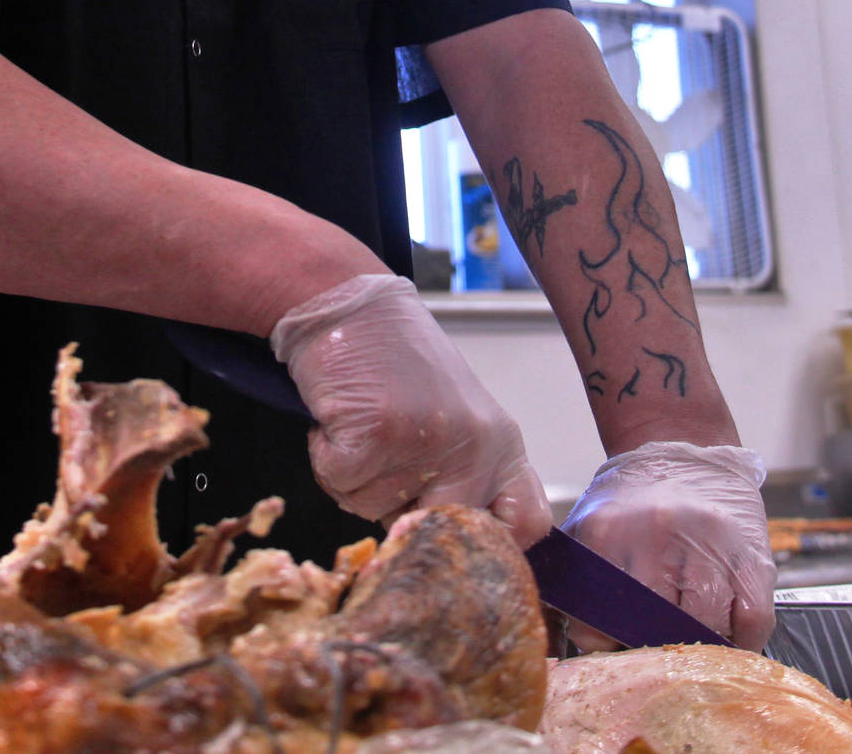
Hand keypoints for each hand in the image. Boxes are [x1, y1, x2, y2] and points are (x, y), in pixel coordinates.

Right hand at [270, 273, 552, 543]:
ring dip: (355, 478)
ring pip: (375, 512)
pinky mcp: (376, 435)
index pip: (526, 524)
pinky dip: (326, 456)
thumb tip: (444, 543)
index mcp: (502, 443)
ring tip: (361, 423)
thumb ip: (463, 474)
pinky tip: (338, 416)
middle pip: (439, 532)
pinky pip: (340, 483)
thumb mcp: (454, 417)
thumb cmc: (394, 362)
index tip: (448, 538)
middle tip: (382, 462)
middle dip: (398, 512)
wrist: (349, 304)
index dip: (488, 547)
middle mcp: (475, 447)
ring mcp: (427, 442)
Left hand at [562, 440, 775, 649]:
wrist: (684, 453)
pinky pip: (751, 622)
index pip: (599, 624)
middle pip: (654, 630)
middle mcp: (657, 535)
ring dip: (700, 644)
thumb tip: (580, 640)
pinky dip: (740, 639)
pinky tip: (726, 629)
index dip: (609, 647)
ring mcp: (709, 545)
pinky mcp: (754, 557)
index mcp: (607, 532)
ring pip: (706, 629)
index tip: (617, 648)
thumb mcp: (590, 528)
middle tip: (658, 646)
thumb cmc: (634, 503)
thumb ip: (577, 580)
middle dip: (655, 648)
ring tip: (693, 634)